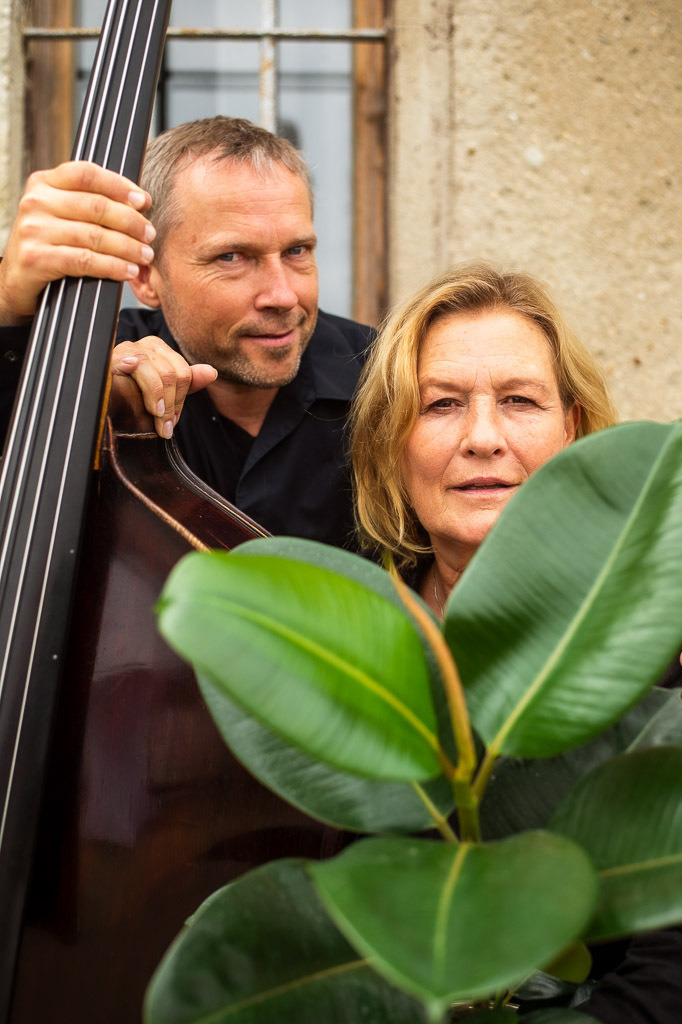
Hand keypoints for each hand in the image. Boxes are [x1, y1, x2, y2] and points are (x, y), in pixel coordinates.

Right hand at [0, 161, 154, 324]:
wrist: (17, 279)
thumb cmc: (48, 245)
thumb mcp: (61, 214)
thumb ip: (89, 202)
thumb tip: (138, 201)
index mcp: (44, 183)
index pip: (86, 174)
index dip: (119, 186)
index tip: (143, 201)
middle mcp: (37, 202)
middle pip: (96, 206)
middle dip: (130, 221)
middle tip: (149, 233)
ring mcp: (34, 230)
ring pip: (94, 235)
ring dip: (127, 247)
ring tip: (144, 255)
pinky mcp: (37, 258)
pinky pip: (85, 260)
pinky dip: (112, 266)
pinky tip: (127, 271)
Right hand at [110, 336, 216, 437]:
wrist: (96, 406)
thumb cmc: (126, 400)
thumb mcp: (162, 395)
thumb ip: (186, 383)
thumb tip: (212, 372)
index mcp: (160, 351)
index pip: (184, 373)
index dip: (180, 401)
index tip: (172, 422)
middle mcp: (147, 345)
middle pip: (177, 374)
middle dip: (173, 405)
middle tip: (166, 428)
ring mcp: (131, 348)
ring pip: (164, 373)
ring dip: (162, 404)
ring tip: (157, 421)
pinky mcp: (116, 355)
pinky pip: (141, 366)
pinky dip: (150, 390)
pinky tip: (146, 405)